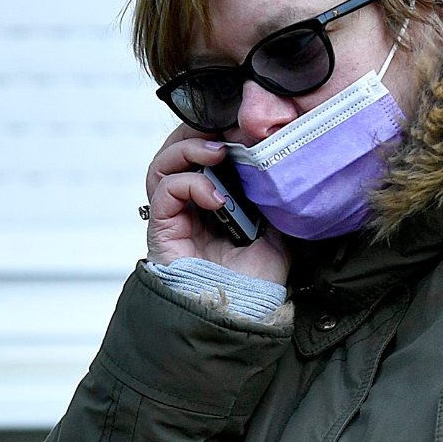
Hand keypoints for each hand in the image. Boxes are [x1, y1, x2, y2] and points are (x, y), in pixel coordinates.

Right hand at [144, 127, 289, 282]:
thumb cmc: (256, 283)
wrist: (241, 314)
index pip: (205, 155)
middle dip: (197, 133)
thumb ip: (271, 200)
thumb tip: (280, 164)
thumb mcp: (277, 231)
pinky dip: (190, 184)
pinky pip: (166, 190)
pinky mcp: (162, 229)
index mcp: (215, 204)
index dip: (218, 134)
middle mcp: (191, 207)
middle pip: (177, 152)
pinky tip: (216, 198)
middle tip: (225, 129)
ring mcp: (174, 217)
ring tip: (218, 153)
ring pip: (164, 165)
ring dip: (189, 150)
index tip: (244, 127)